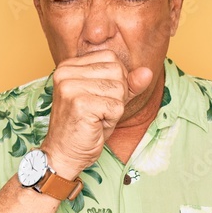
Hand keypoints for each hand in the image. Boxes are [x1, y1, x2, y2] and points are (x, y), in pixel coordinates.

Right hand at [41, 50, 152, 177]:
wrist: (64, 154)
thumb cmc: (85, 127)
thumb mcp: (108, 99)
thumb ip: (127, 84)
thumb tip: (147, 72)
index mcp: (68, 66)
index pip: (110, 57)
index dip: (116, 79)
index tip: (100, 98)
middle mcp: (66, 72)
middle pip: (117, 71)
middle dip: (117, 95)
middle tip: (99, 111)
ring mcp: (71, 87)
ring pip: (119, 89)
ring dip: (115, 108)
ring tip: (97, 118)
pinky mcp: (79, 103)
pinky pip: (116, 106)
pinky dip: (112, 119)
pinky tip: (96, 125)